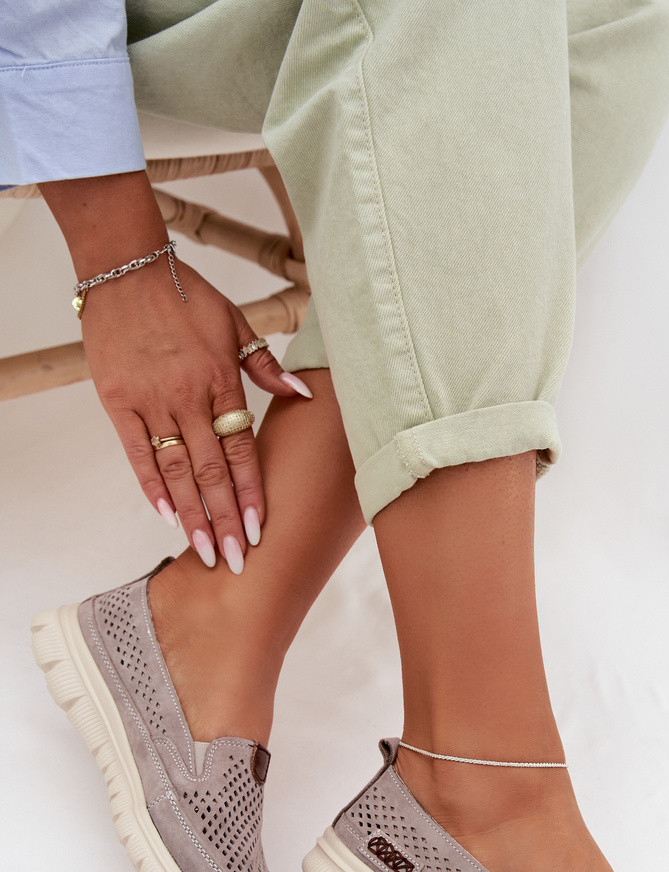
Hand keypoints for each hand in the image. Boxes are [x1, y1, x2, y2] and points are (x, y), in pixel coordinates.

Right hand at [79, 253, 312, 571]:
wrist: (127, 268)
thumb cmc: (187, 295)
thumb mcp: (235, 323)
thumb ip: (265, 366)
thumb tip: (304, 393)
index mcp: (221, 382)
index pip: (241, 450)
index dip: (251, 492)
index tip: (260, 530)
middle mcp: (188, 397)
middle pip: (211, 471)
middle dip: (225, 519)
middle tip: (236, 559)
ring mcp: (152, 401)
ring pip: (176, 469)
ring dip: (192, 514)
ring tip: (204, 550)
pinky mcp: (118, 401)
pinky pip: (136, 452)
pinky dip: (151, 485)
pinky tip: (167, 516)